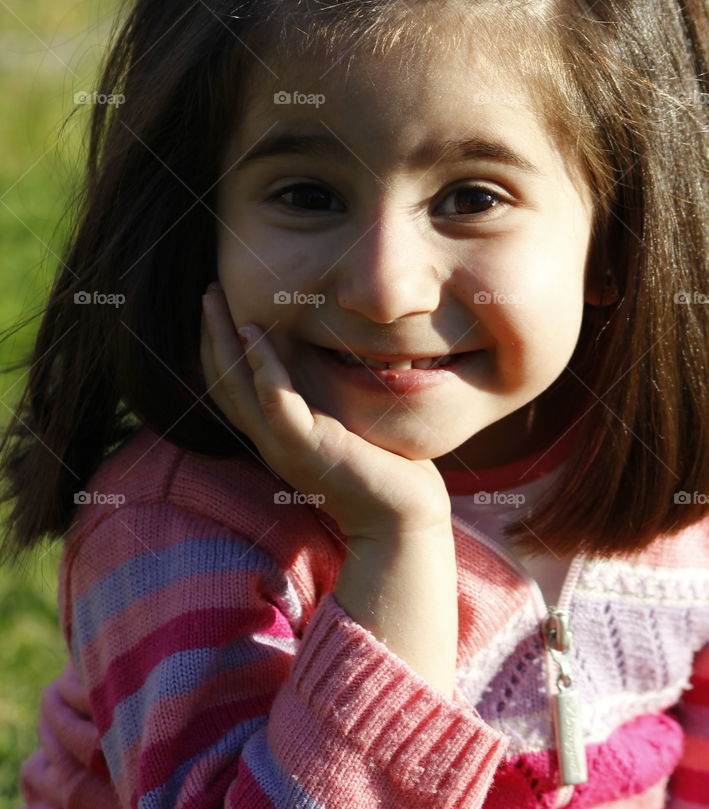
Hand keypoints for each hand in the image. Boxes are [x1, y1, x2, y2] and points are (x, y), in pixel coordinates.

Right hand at [199, 285, 452, 538]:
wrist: (401, 518)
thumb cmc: (383, 470)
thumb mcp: (345, 425)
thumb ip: (328, 399)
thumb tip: (334, 359)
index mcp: (276, 436)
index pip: (232, 387)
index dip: (219, 347)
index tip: (219, 308)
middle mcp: (270, 441)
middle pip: (223, 381)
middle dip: (212, 333)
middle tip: (208, 291)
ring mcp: (284, 445)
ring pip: (237, 385)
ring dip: (224, 339)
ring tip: (215, 300)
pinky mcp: (307, 447)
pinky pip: (275, 399)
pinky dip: (261, 364)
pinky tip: (253, 332)